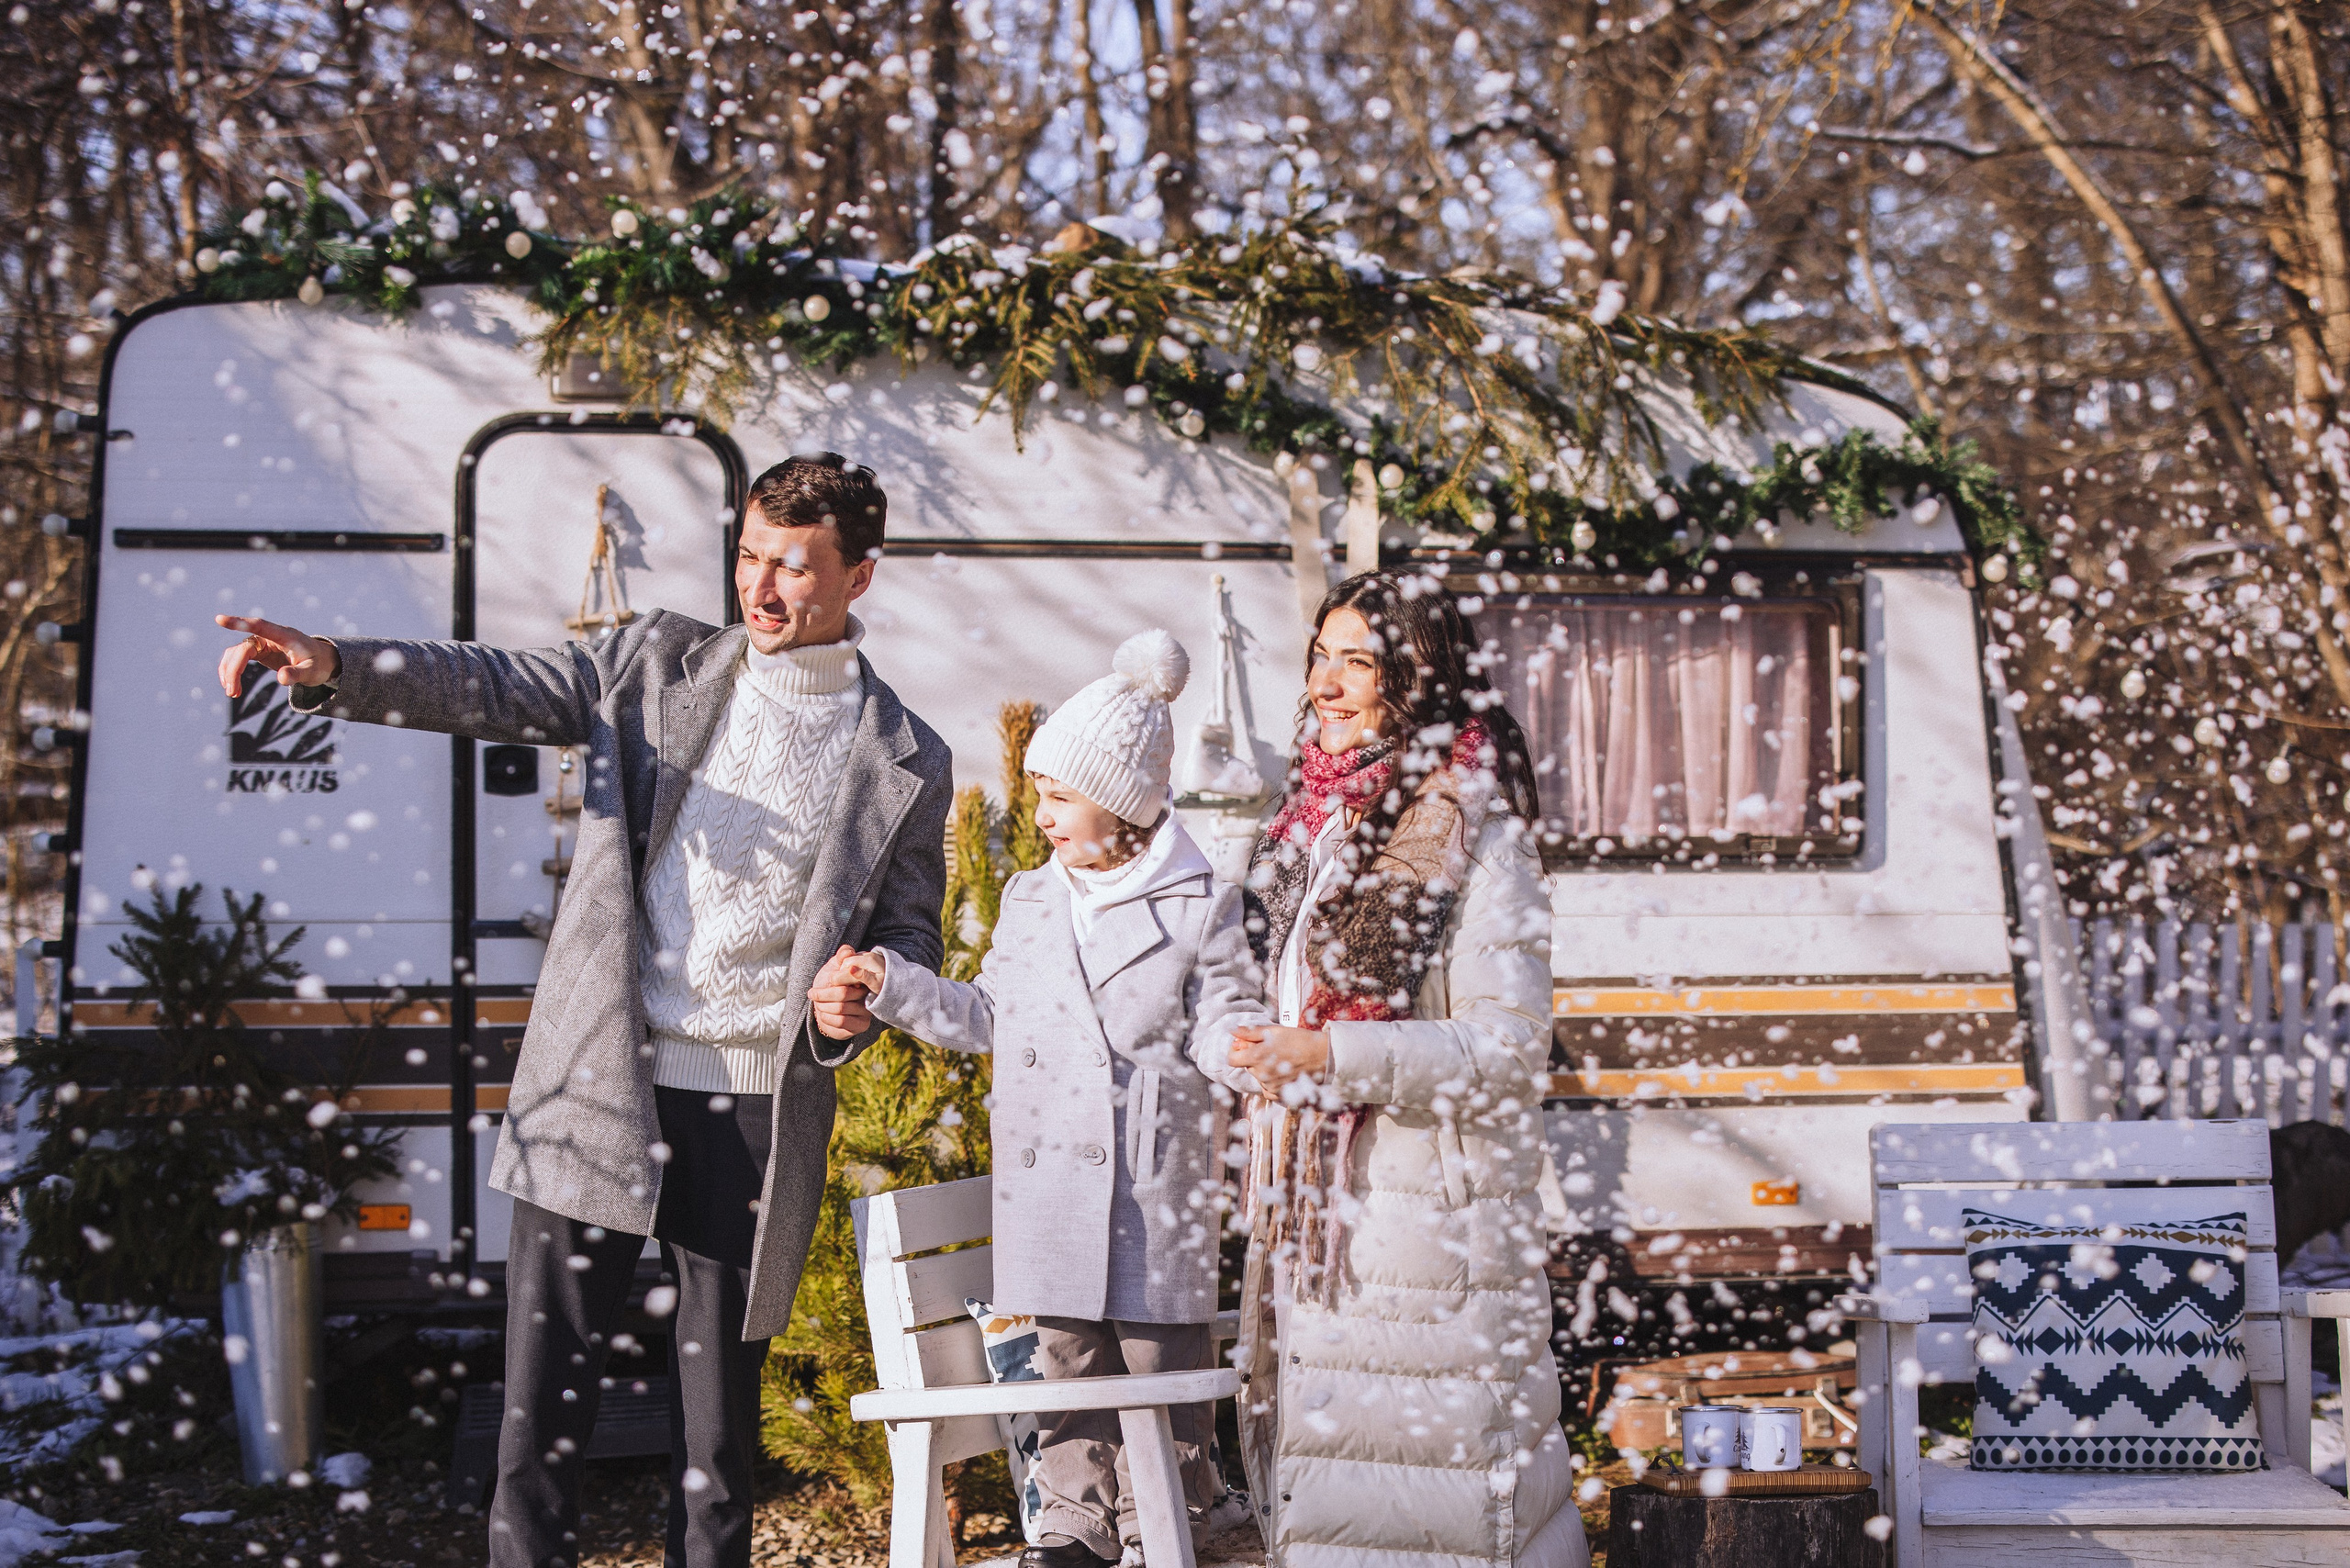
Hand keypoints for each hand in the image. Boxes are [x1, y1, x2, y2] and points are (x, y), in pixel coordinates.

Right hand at [215, 613, 339, 696]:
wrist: (321, 661)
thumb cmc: (318, 664)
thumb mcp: (312, 672)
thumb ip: (298, 674)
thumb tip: (282, 678)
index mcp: (284, 635)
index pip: (258, 625)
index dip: (239, 623)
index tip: (219, 619)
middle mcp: (269, 637)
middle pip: (243, 648)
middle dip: (233, 669)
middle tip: (232, 692)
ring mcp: (262, 643)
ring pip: (236, 653)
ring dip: (230, 672)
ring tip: (233, 693)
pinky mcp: (258, 651)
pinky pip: (238, 658)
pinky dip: (233, 671)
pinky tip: (234, 688)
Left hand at [810, 944, 878, 1039]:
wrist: (829, 1004)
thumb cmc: (831, 982)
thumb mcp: (834, 966)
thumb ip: (841, 956)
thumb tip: (847, 951)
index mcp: (864, 981)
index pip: (849, 979)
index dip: (831, 982)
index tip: (819, 984)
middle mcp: (867, 997)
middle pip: (843, 994)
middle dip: (822, 995)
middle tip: (812, 994)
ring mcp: (866, 1013)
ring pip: (841, 1010)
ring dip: (823, 1007)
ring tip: (817, 1004)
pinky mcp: (860, 1026)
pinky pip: (841, 1023)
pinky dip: (827, 1019)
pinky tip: (822, 1015)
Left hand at [1231, 1024, 1328, 1089]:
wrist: (1323, 1056)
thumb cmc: (1301, 1041)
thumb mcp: (1274, 1031)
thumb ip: (1250, 1032)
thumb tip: (1232, 1030)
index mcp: (1257, 1057)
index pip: (1232, 1059)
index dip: (1235, 1051)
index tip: (1244, 1046)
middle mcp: (1261, 1074)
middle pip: (1247, 1066)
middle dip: (1254, 1058)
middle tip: (1271, 1049)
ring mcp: (1271, 1086)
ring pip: (1258, 1077)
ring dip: (1264, 1070)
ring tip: (1281, 1060)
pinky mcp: (1281, 1094)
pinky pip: (1268, 1090)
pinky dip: (1271, 1083)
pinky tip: (1282, 1073)